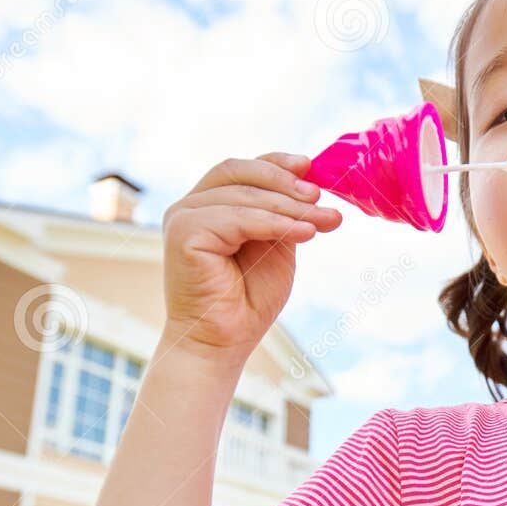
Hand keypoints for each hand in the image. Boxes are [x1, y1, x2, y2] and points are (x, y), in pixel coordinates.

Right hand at [160, 153, 342, 356]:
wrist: (224, 342)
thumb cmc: (248, 300)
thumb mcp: (276, 246)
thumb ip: (284, 215)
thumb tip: (313, 187)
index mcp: (210, 205)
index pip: (242, 170)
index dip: (276, 163)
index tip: (310, 167)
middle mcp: (191, 206)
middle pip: (240, 173)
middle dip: (285, 182)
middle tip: (320, 197)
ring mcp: (183, 217)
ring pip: (244, 196)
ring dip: (290, 207)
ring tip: (323, 221)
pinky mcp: (183, 232)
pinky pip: (238, 218)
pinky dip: (275, 223)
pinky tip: (305, 233)